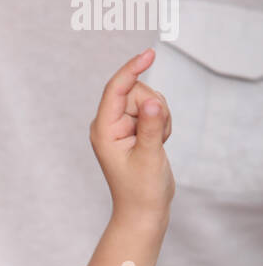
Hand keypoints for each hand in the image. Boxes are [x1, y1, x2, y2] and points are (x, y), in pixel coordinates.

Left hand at [89, 49, 174, 224]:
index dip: (132, 69)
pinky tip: (157, 143)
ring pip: (149, 98)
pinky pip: (154, 109)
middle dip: (154, 106)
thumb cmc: (142, 190)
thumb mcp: (149, 157)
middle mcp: (108, 125)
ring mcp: (121, 126)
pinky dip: (162, 122)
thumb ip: (152, 127)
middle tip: (156, 135)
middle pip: (136, 91)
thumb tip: (154, 101)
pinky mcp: (134, 128)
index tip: (150, 54)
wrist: (144, 211)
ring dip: (160, 116)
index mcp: (103, 130)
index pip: (116, 89)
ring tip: (156, 143)